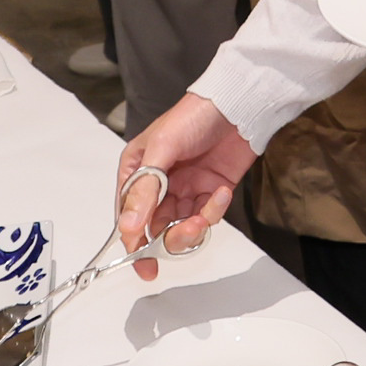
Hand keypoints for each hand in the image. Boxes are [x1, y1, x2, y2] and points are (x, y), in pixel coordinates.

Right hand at [111, 95, 257, 279]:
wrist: (236, 105)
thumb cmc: (192, 116)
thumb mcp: (162, 148)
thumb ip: (146, 189)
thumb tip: (128, 226)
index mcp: (137, 172)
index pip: (129, 216)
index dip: (134, 240)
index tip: (144, 260)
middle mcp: (158, 186)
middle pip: (154, 228)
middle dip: (169, 238)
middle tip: (185, 232)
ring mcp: (184, 191)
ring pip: (181, 228)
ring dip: (193, 228)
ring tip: (203, 216)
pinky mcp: (209, 193)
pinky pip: (206, 215)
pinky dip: (214, 210)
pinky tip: (222, 192)